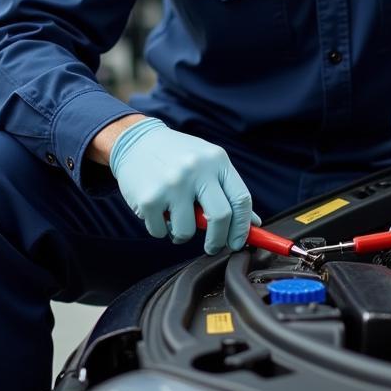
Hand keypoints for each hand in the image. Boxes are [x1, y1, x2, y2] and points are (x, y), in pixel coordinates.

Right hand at [110, 118, 258, 253]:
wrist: (136, 142)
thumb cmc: (178, 157)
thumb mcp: (208, 164)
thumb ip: (228, 192)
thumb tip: (253, 225)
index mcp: (217, 160)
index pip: (241, 199)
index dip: (243, 227)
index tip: (238, 242)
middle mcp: (197, 169)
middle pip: (221, 217)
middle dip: (218, 241)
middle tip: (212, 247)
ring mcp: (173, 183)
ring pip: (188, 231)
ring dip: (181, 233)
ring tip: (174, 215)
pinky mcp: (150, 198)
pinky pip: (161, 232)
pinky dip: (160, 228)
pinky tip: (157, 208)